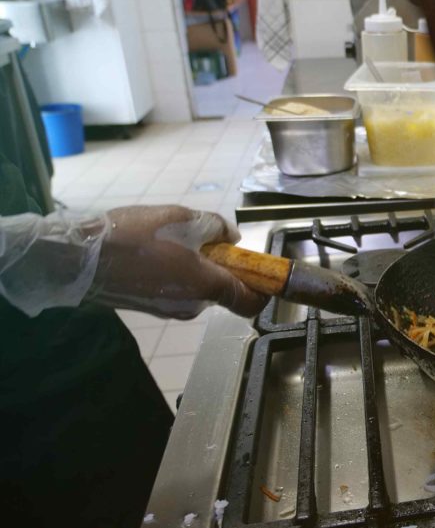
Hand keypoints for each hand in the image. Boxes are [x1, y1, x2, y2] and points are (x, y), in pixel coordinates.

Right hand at [89, 206, 267, 318]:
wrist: (77, 259)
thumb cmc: (131, 236)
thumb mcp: (180, 217)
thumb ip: (214, 227)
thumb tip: (231, 238)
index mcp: (206, 286)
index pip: (251, 302)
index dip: (264, 289)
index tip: (263, 271)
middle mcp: (192, 306)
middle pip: (225, 292)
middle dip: (225, 268)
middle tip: (209, 241)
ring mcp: (171, 310)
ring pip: (201, 290)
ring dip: (200, 269)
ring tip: (175, 241)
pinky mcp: (153, 308)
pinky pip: (179, 291)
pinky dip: (180, 274)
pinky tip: (158, 252)